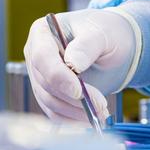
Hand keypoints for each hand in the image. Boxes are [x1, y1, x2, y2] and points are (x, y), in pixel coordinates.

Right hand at [23, 8, 140, 123]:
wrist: (113, 47)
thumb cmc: (106, 33)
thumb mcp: (102, 33)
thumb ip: (87, 45)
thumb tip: (73, 63)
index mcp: (43, 32)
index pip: (42, 57)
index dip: (58, 77)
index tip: (78, 91)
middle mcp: (36, 54)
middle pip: (45, 83)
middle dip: (73, 98)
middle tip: (101, 105)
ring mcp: (40, 75)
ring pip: (49, 101)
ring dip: (75, 111)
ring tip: (101, 112)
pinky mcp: (48, 92)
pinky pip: (54, 111)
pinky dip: (72, 118)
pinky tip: (91, 118)